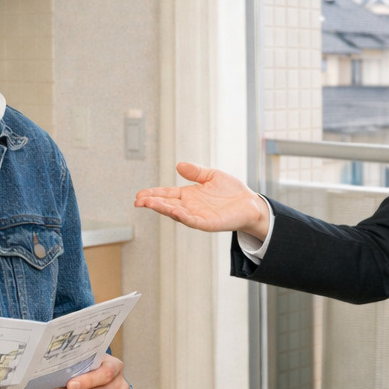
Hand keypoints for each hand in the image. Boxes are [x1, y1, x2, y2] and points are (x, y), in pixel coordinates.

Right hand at [134, 162, 269, 238]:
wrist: (250, 204)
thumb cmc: (232, 191)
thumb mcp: (211, 176)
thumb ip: (195, 172)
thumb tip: (179, 165)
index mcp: (189, 195)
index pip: (167, 194)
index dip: (153, 194)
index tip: (139, 194)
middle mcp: (191, 207)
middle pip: (167, 204)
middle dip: (152, 202)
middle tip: (138, 201)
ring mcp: (198, 216)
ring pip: (176, 213)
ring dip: (163, 209)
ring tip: (149, 204)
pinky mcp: (208, 223)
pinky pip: (193, 221)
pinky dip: (183, 217)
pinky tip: (174, 211)